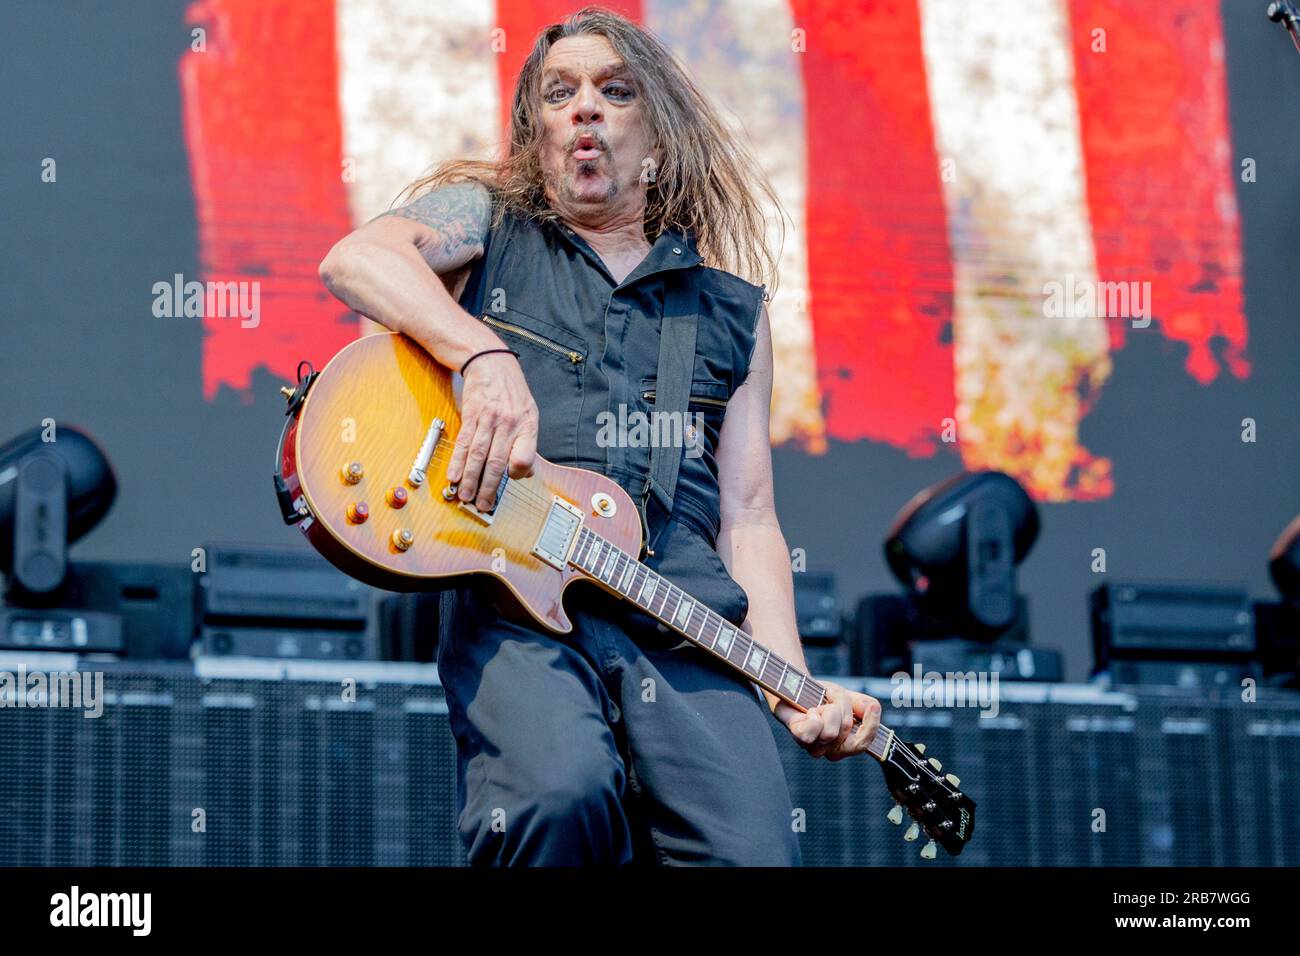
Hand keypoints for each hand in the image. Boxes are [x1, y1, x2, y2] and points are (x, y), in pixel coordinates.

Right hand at [446, 350, 538, 510]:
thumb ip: (526, 442)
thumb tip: (525, 472)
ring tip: (465, 496)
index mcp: (527, 424)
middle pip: (498, 460)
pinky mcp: (471, 415)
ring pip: (478, 455)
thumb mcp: (529, 412)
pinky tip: (454, 475)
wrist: (490, 360)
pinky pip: (464, 442)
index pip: (525, 456)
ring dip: (470, 478)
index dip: (516, 473)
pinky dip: (458, 461)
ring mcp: (489, 418)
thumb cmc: (511, 390)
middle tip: (482, 504)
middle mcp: (509, 423)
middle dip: (488, 486)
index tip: (507, 482)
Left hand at [771, 680, 880, 760]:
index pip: (862, 745)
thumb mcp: (848, 698)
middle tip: (832, 695)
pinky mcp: (799, 737)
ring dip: (827, 707)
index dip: (871, 727)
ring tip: (819, 704)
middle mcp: (829, 750)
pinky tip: (809, 710)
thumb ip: (864, 705)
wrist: (796, 688)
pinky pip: (813, 730)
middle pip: (846, 730)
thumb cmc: (822, 697)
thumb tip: (873, 708)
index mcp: (845, 745)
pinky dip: (814, 714)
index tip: (874, 708)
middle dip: (843, 706)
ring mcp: (813, 746)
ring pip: (831, 731)